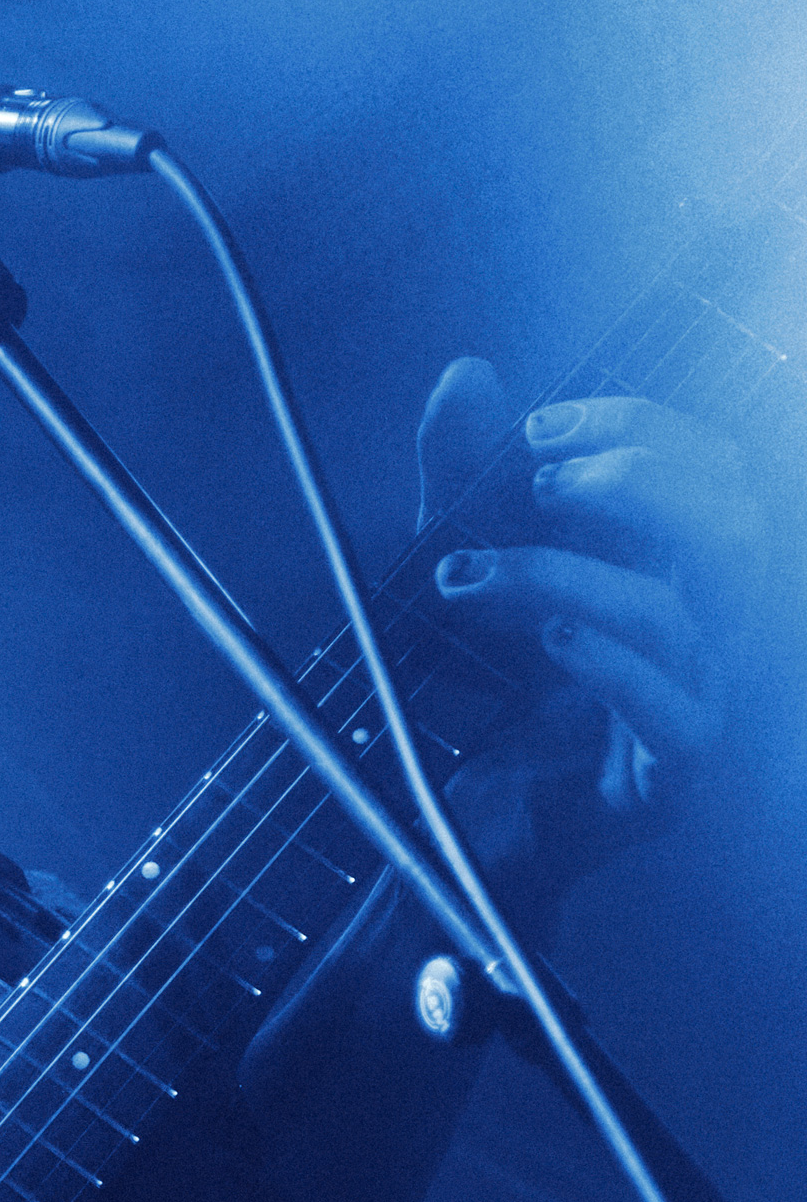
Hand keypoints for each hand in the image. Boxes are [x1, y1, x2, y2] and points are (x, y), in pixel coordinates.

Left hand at [415, 358, 759, 900]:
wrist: (476, 826)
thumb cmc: (493, 693)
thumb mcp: (466, 564)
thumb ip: (464, 478)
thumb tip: (467, 374)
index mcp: (679, 566)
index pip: (714, 467)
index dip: (639, 427)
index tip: (537, 431)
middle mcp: (707, 625)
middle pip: (736, 524)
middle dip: (639, 480)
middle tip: (536, 486)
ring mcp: (700, 699)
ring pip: (683, 614)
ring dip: (568, 575)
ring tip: (474, 576)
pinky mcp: (672, 775)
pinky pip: (675, 712)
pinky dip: (607, 666)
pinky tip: (547, 642)